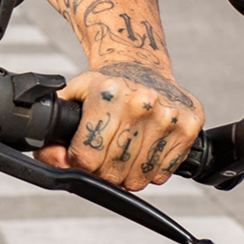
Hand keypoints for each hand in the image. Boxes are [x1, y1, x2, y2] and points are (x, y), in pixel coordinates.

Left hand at [37, 61, 203, 191]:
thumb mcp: (73, 95)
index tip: (80, 158)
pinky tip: (142, 152)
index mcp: (108, 95)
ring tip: (122, 155)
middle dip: (102, 173)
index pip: (87, 155)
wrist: (141, 65)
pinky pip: (163, 173)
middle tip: (101, 160)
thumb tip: (56, 162)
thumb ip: (54, 130)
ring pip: (139, 178)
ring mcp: (168, 117)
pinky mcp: (189, 127)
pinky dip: (150, 172)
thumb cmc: (105, 85)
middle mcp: (140, 104)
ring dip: (127, 176)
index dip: (79, 164)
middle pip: (112, 170)